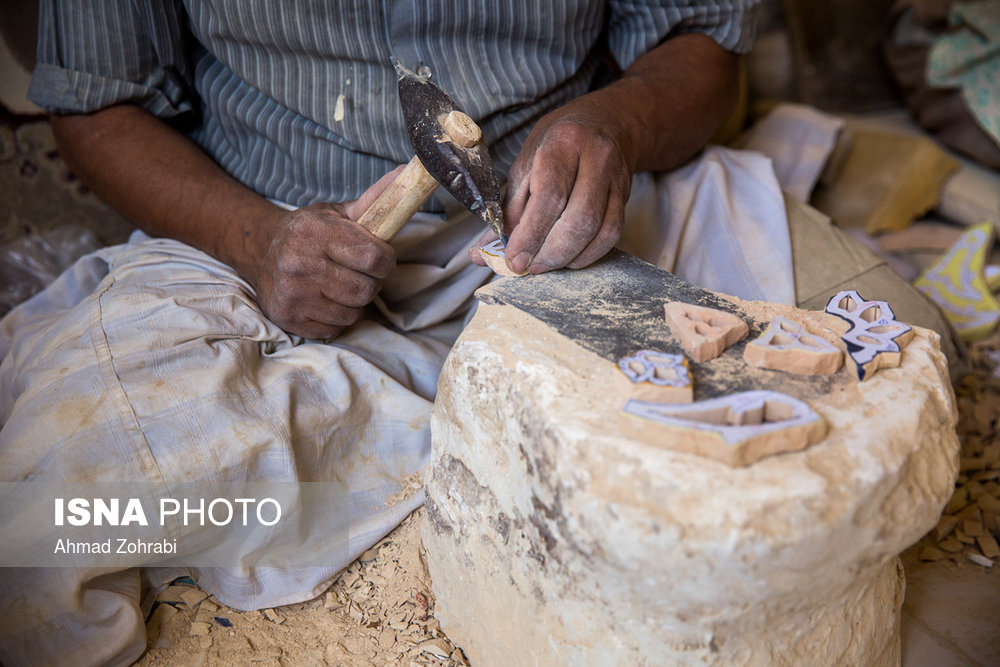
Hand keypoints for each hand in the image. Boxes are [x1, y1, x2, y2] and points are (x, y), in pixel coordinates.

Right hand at [249, 168, 401, 338]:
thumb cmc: (307, 231)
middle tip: (360, 273)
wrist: (258, 250)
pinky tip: (325, 300)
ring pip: (353, 312)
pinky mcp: (288, 318)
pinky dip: (336, 318)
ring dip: (354, 302)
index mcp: (315, 232)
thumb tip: (407, 173)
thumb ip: (374, 200)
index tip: (380, 257)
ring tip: (341, 285)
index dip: (386, 260)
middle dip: (371, 282)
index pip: (374, 257)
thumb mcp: (336, 213)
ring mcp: (293, 294)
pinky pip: (334, 329)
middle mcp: (300, 264)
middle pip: (366, 290)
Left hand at [471, 93, 635, 273]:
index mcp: (562, 144)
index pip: (550, 197)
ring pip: (599, 229)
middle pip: (579, 218)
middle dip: (551, 252)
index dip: (531, 235)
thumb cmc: (557, 145)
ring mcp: (615, 177)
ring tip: (546, 264)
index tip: (514, 260)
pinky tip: (570, 258)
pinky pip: (613, 233)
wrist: (605, 122)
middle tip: (530, 267)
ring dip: (569, 256)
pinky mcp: (626, 195)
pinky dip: (590, 254)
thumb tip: (483, 253)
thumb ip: (508, 210)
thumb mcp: (526, 166)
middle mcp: (595, 157)